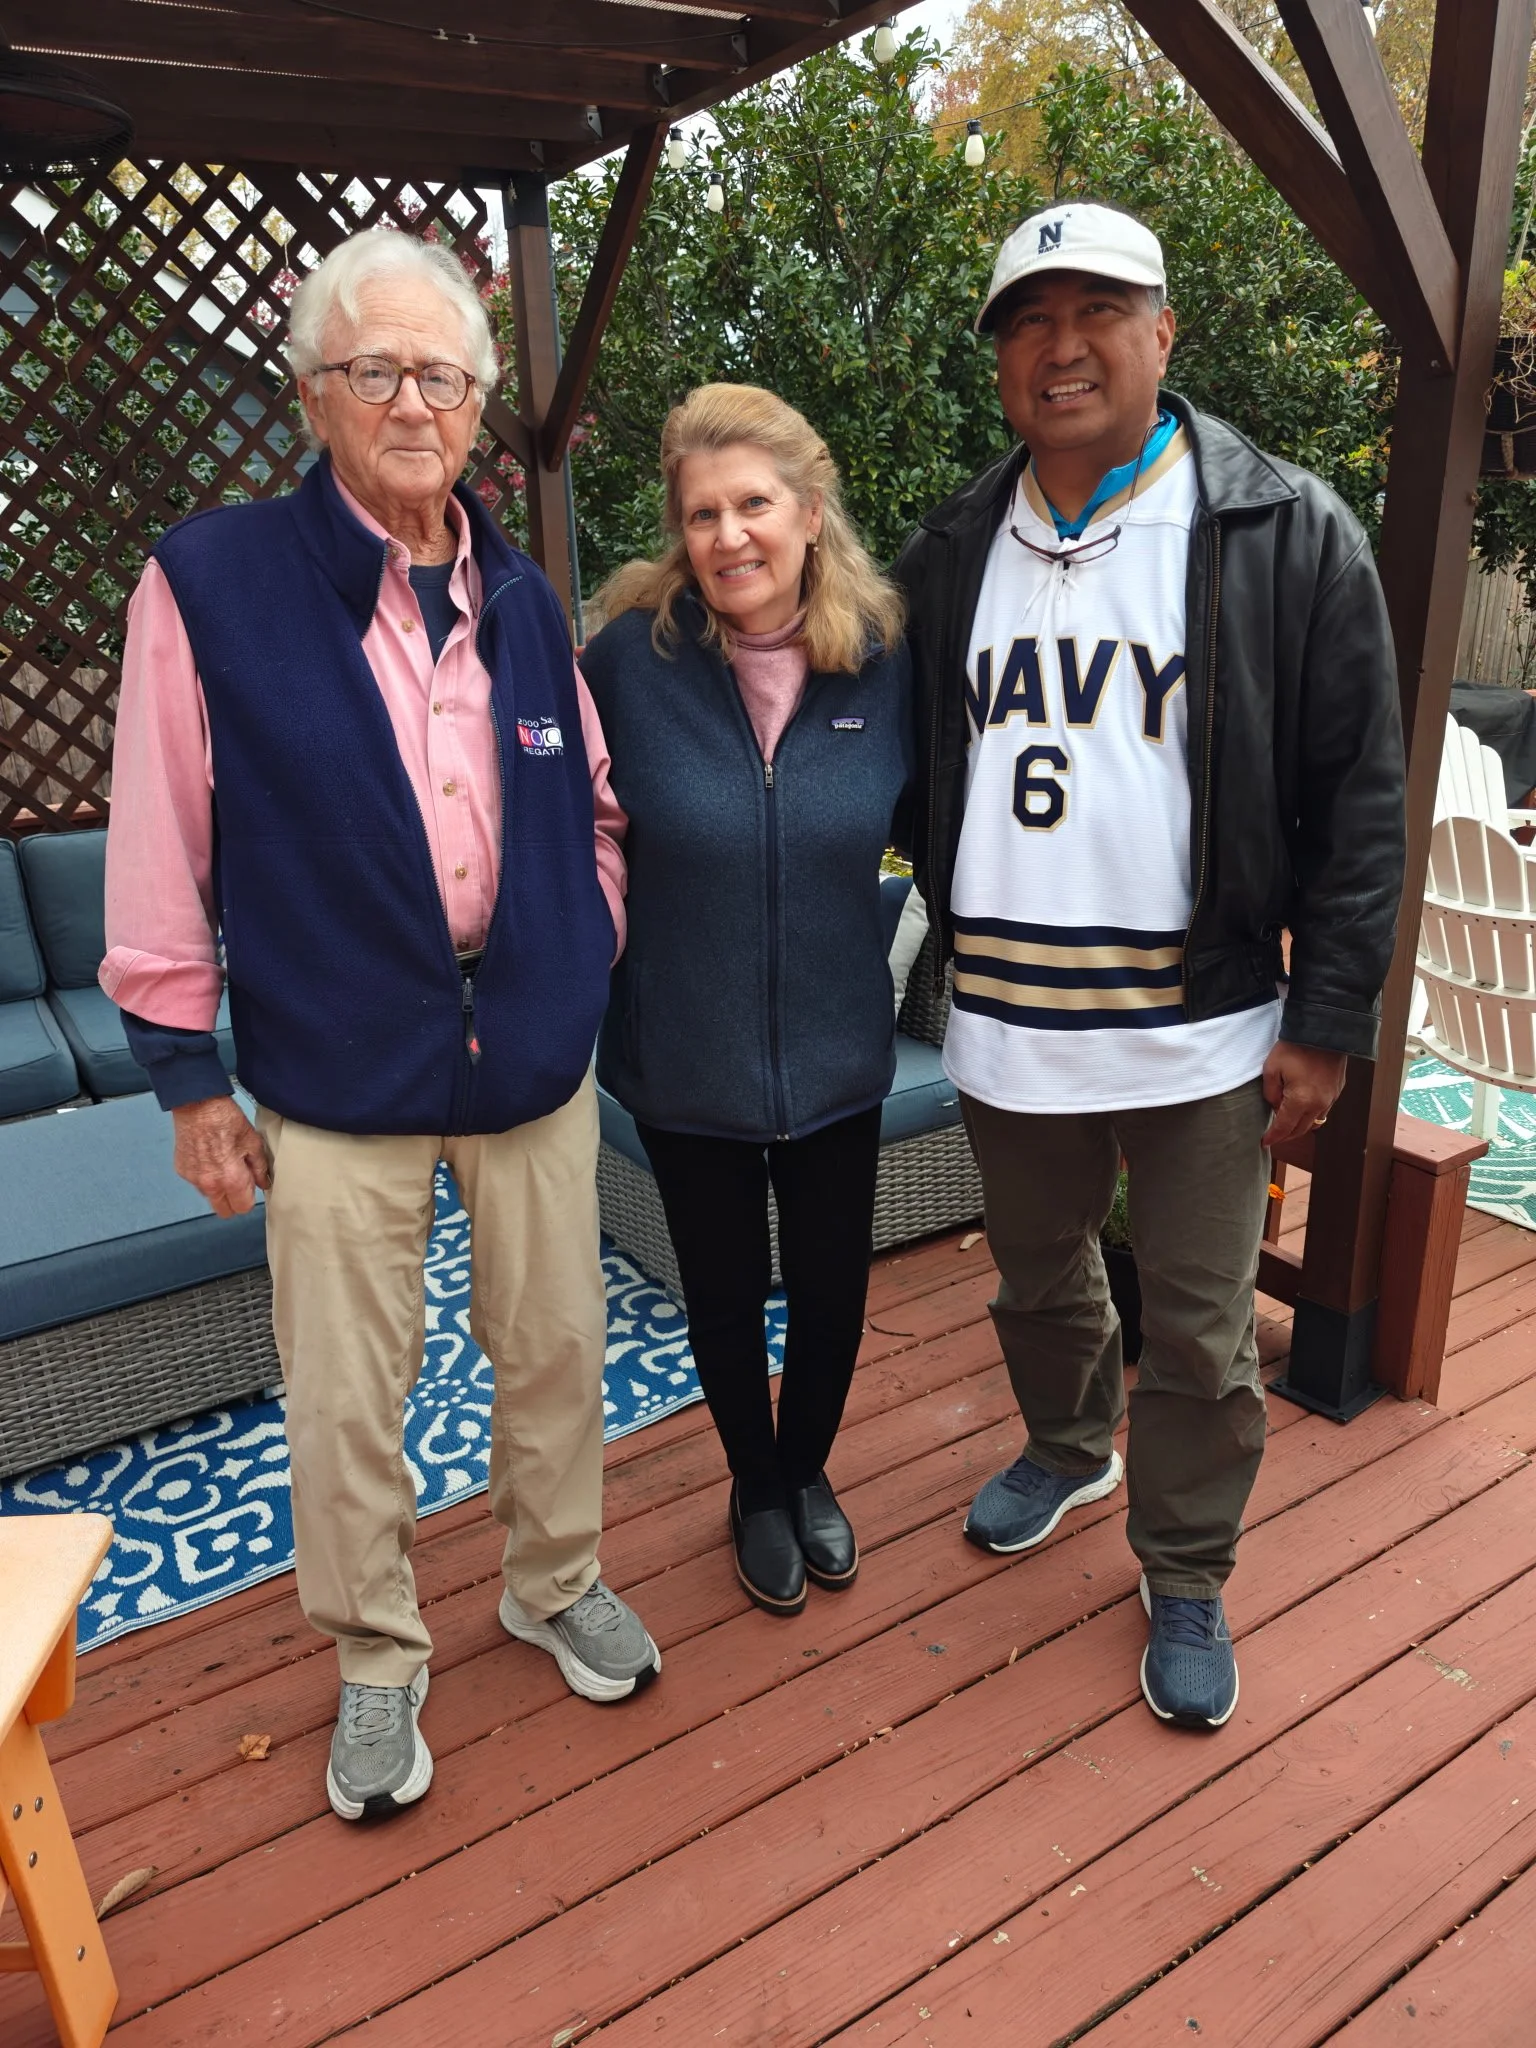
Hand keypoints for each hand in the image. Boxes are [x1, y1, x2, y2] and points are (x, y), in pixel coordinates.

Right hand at [171, 1096, 271, 1217]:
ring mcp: (193, 1179)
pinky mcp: (182, 1171)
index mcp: (231, 1180)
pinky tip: (209, 1158)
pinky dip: (205, 1176)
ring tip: (223, 1164)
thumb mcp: (253, 1142)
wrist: (197, 1105)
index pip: (242, 1208)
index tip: (250, 1188)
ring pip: (210, 1197)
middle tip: (238, 1182)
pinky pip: (197, 1183)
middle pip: (224, 1211)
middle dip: (233, 1201)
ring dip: (218, 1189)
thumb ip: (260, 1168)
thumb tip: (263, 1182)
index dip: (249, 1198)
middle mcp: (210, 1185)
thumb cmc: (225, 1120)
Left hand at [1261, 1040, 1347, 1147]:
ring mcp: (1331, 1098)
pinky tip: (1302, 1108)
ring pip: (1314, 1122)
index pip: (1284, 1128)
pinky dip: (1311, 1114)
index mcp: (1300, 1101)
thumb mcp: (1271, 1069)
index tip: (1265, 1143)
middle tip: (1274, 1135)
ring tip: (1287, 1122)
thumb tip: (1275, 1106)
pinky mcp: (1338, 1090)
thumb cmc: (1294, 1047)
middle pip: (1301, 1130)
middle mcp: (1319, 1104)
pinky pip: (1323, 1110)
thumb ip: (1270, 1093)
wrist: (1323, 1030)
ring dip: (1300, 1126)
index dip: (1273, 1137)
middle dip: (1286, 1135)